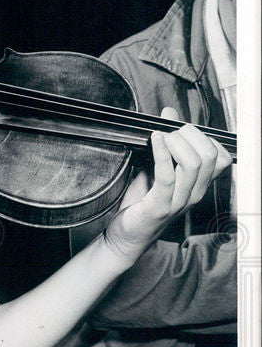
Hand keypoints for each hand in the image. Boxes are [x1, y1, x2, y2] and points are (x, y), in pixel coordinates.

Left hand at [103, 107, 231, 262]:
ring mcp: (179, 202)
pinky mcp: (159, 206)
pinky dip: (161, 152)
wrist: (125, 235)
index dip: (203, 137)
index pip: (220, 157)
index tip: (180, 132)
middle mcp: (194, 194)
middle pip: (209, 155)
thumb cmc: (141, 202)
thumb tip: (169, 111)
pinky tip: (153, 140)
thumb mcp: (157, 168)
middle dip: (189, 135)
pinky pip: (167, 175)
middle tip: (168, 134)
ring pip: (193, 163)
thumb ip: (166, 143)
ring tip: (159, 138)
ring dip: (175, 142)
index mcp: (198, 185)